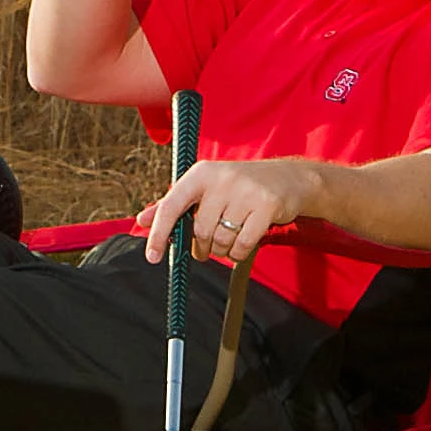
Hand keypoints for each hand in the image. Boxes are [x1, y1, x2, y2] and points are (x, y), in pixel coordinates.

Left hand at [141, 155, 328, 264]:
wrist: (288, 178)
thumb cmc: (239, 187)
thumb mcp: (205, 189)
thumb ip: (175, 204)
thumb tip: (142, 221)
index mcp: (201, 173)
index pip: (171, 205)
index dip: (158, 233)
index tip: (152, 256)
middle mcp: (221, 178)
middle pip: (200, 231)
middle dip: (203, 247)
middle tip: (209, 247)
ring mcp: (246, 191)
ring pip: (221, 240)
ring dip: (223, 250)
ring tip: (230, 239)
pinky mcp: (267, 206)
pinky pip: (242, 245)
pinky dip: (239, 253)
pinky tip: (242, 244)